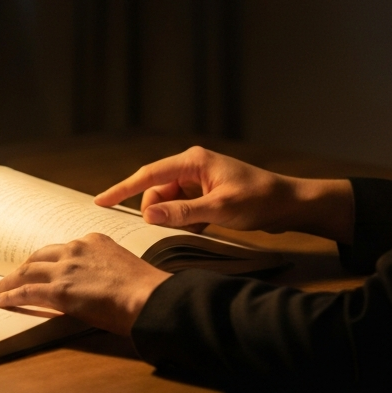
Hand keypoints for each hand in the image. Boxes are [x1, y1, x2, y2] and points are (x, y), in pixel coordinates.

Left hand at [0, 233, 171, 335]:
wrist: (147, 297)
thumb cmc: (144, 289)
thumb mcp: (123, 268)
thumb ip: (104, 271)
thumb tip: (97, 287)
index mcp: (94, 241)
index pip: (62, 250)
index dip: (48, 261)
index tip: (40, 267)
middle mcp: (77, 249)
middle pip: (40, 256)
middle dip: (23, 266)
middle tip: (10, 275)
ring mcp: (66, 268)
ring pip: (28, 271)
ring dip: (9, 280)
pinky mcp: (58, 290)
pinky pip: (25, 292)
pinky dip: (9, 296)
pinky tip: (0, 300)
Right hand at [95, 146, 354, 242]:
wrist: (290, 203)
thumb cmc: (259, 201)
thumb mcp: (219, 209)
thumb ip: (182, 212)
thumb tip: (148, 214)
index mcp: (193, 161)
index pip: (148, 174)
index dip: (122, 189)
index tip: (100, 201)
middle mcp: (193, 165)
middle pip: (157, 188)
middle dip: (155, 210)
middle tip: (162, 231)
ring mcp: (200, 178)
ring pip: (170, 199)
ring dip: (172, 216)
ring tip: (191, 228)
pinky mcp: (207, 191)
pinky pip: (184, 205)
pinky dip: (184, 218)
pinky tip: (196, 228)